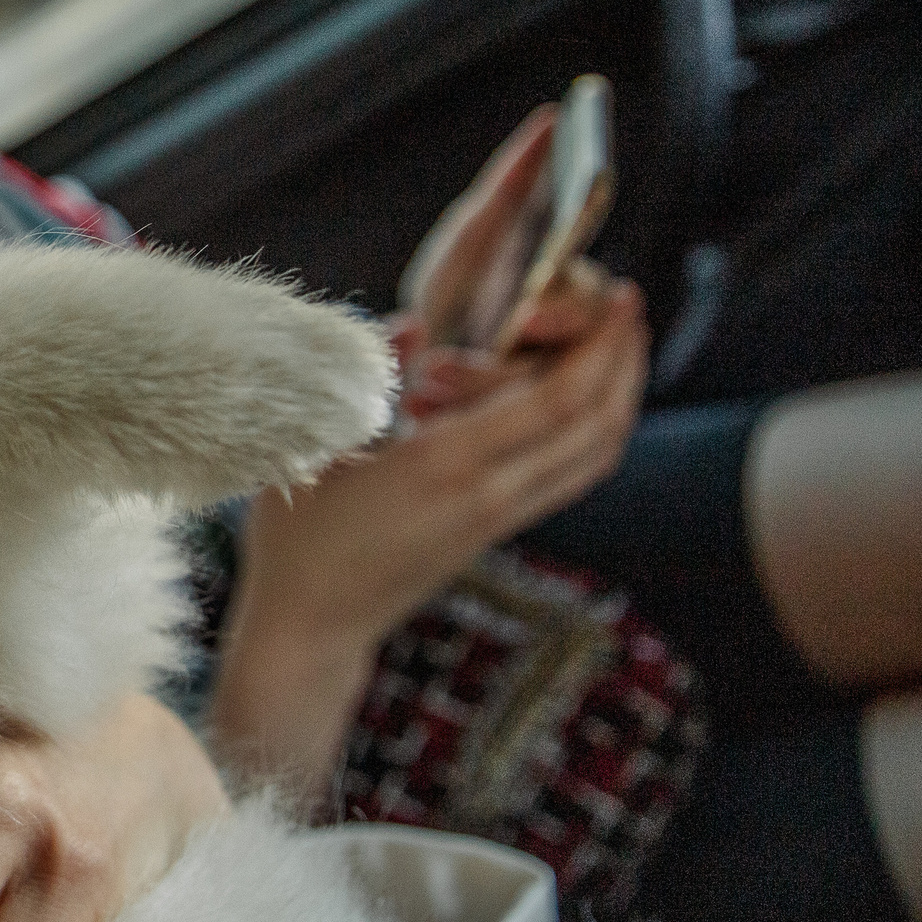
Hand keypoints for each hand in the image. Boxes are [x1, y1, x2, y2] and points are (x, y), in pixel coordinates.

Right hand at [210, 110, 651, 794]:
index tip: (619, 292)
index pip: (558, 398)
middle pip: (599, 421)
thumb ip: (369, 380)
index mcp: (450, 465)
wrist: (310, 629)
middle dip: (624, 357)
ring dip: (619, 392)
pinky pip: (574, 470)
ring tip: (615, 341)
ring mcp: (500, 516)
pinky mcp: (495, 528)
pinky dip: (594, 426)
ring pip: (596, 450)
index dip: (601, 342)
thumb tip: (414, 323)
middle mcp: (492, 493)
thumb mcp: (313, 448)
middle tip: (624, 304)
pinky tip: (579, 394)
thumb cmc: (298, 536)